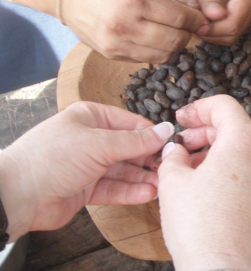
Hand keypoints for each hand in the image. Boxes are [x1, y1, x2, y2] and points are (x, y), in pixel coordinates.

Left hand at [0, 102, 174, 241]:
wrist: (17, 195)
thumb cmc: (52, 157)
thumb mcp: (99, 143)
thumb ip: (136, 140)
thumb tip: (166, 130)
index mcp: (91, 117)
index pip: (131, 123)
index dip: (152, 135)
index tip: (172, 145)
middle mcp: (91, 139)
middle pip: (129, 148)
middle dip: (148, 159)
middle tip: (169, 169)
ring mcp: (88, 164)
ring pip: (123, 170)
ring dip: (142, 178)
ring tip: (162, 185)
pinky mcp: (86, 187)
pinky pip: (113, 188)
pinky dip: (129, 191)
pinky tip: (146, 194)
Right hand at [60, 0, 209, 62]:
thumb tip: (192, 10)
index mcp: (134, 0)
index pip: (179, 19)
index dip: (197, 21)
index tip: (203, 20)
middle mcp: (125, 26)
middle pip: (174, 41)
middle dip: (188, 35)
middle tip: (190, 27)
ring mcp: (116, 44)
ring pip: (162, 56)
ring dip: (173, 46)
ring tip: (172, 33)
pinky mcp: (110, 54)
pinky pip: (144, 59)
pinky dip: (156, 51)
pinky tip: (154, 38)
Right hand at [157, 95, 250, 270]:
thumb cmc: (201, 227)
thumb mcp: (173, 182)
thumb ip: (173, 155)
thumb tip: (176, 150)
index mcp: (244, 139)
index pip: (223, 105)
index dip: (197, 108)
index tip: (181, 118)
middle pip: (233, 125)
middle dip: (202, 131)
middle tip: (180, 143)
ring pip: (240, 147)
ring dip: (213, 149)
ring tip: (186, 165)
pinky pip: (247, 167)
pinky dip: (226, 165)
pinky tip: (203, 181)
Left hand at [189, 0, 250, 45]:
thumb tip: (214, 17)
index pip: (232, 25)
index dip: (211, 30)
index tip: (191, 24)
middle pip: (232, 32)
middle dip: (209, 30)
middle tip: (189, 15)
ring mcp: (247, 3)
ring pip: (229, 29)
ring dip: (209, 25)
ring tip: (193, 7)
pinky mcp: (239, 2)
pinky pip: (226, 20)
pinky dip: (211, 19)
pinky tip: (199, 5)